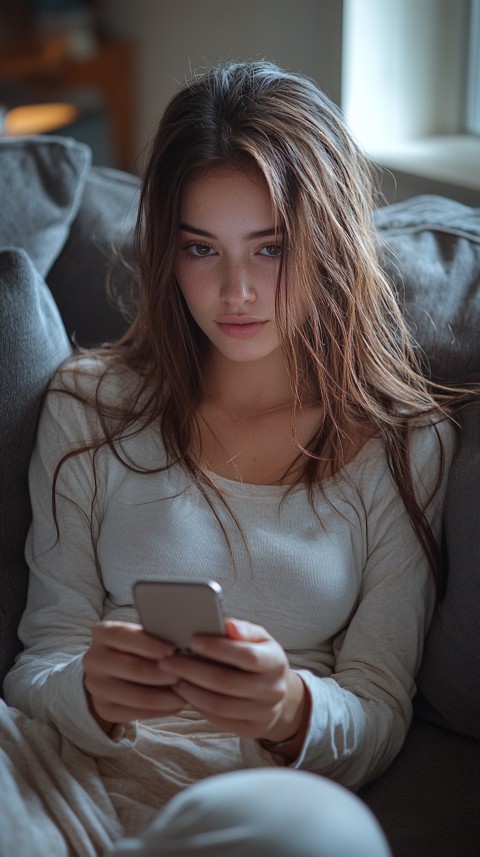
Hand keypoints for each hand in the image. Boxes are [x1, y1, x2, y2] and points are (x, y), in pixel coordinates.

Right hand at [83, 621, 184, 731]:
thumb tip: (183, 648)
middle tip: (185, 675)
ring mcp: (96, 686)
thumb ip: (154, 637)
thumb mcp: (140, 635)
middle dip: (164, 673)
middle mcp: (93, 659)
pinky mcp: (103, 708)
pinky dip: (159, 710)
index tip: (173, 650)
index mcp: (102, 633)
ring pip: (136, 696)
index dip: (150, 644)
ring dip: (166, 697)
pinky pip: (135, 713)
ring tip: (185, 692)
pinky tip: (175, 704)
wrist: (112, 671)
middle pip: (133, 668)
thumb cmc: (135, 647)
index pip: (123, 636)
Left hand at [161, 618, 309, 751]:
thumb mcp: (259, 639)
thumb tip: (228, 625)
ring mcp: (264, 713)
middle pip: (226, 682)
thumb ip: (243, 630)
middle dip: (192, 670)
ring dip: (191, 691)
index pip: (247, 656)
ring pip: (219, 705)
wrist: (277, 694)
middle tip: (167, 661)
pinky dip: (198, 706)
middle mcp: (273, 690)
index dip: (218, 648)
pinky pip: (219, 720)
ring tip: (173, 677)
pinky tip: (185, 693)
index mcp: (275, 662)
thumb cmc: (260, 657)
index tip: (192, 640)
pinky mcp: (252, 729)